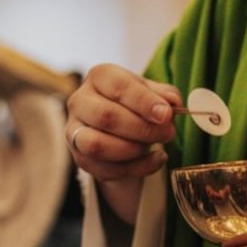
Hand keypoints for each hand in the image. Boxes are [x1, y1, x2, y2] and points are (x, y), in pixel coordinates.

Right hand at [65, 64, 181, 222]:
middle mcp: (80, 101)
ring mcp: (75, 131)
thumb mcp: (153, 92)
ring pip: (97, 146)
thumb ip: (165, 95)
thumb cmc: (136, 104)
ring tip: (158, 147)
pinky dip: (135, 168)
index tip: (166, 115)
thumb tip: (172, 102)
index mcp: (99, 77)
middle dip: (142, 129)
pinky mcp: (80, 157)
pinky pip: (104, 169)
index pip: (118, 86)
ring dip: (133, 150)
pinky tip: (155, 160)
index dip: (143, 102)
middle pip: (106, 117)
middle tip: (168, 133)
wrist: (120, 127)